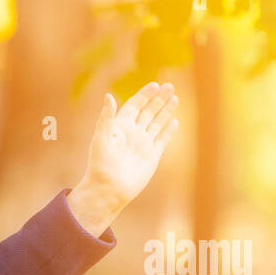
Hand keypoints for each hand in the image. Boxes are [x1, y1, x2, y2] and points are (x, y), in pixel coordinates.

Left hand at [71, 82, 179, 232]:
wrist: (108, 189)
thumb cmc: (101, 165)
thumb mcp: (101, 138)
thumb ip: (106, 117)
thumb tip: (109, 96)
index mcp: (120, 127)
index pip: (134, 106)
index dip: (144, 95)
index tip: (155, 85)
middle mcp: (132, 134)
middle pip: (148, 111)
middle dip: (158, 99)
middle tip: (170, 86)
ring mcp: (142, 144)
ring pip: (156, 123)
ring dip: (165, 111)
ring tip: (175, 98)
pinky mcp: (151, 156)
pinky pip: (162, 140)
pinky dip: (168, 131)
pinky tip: (174, 121)